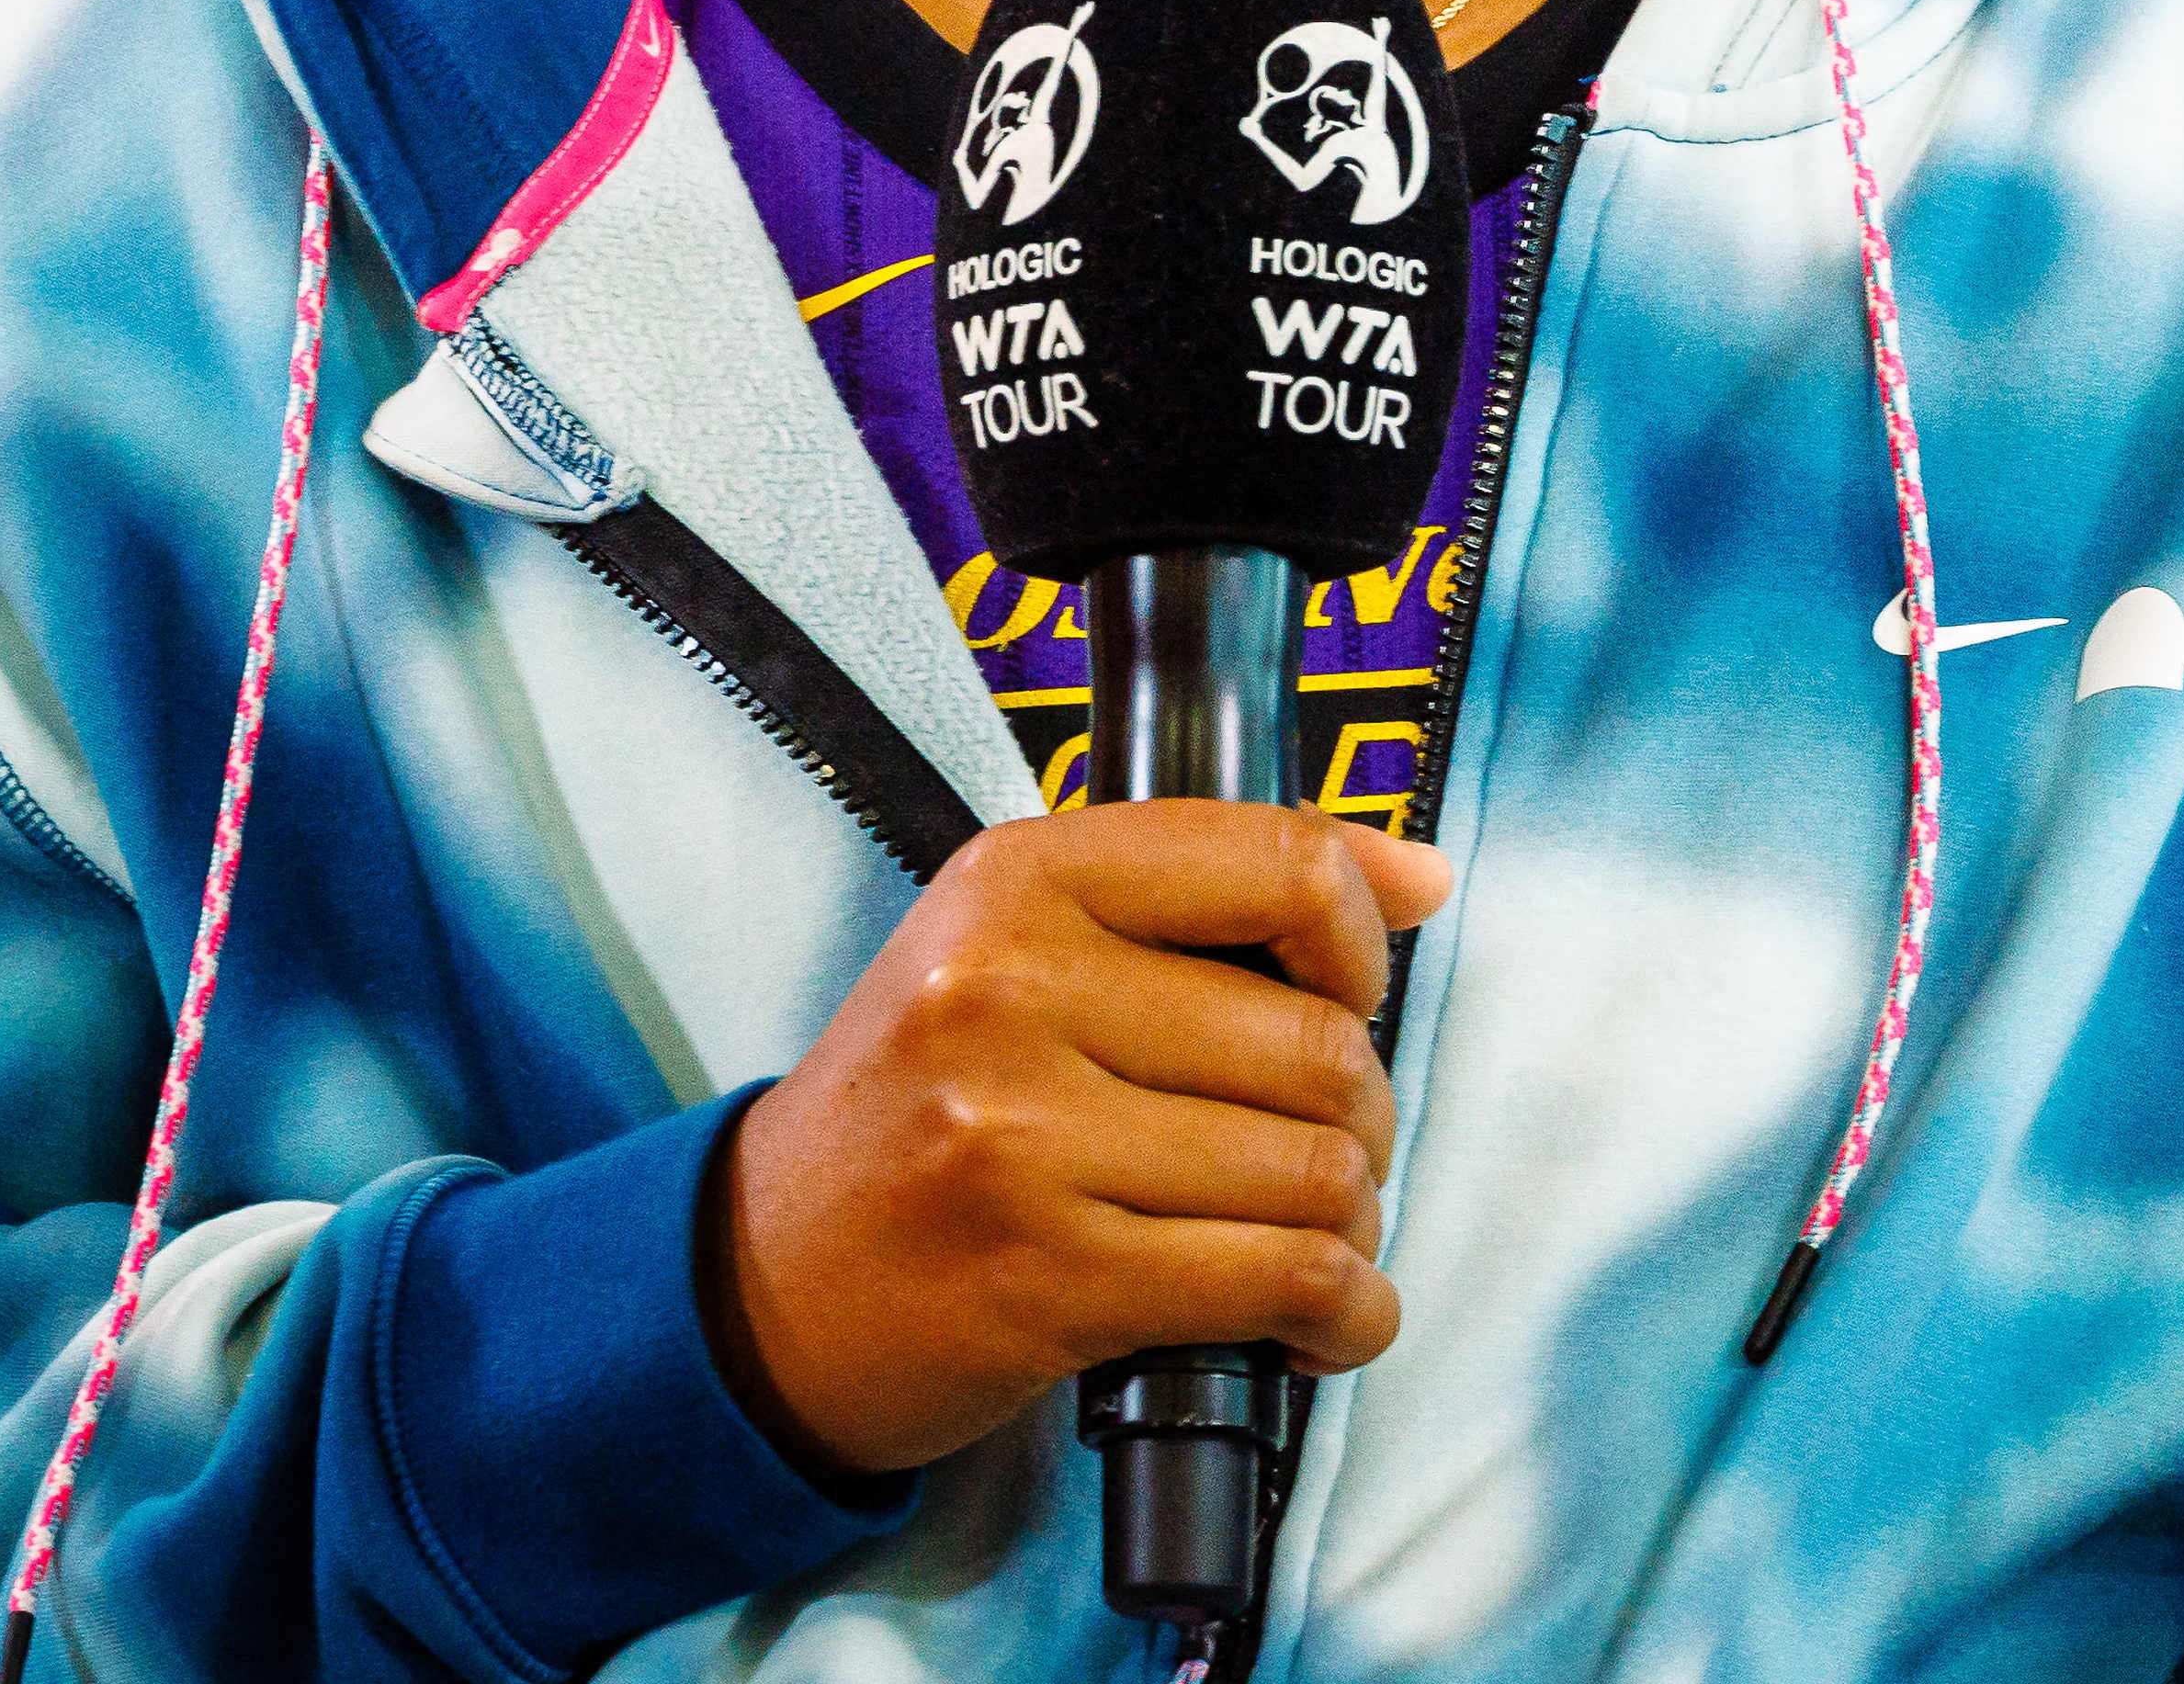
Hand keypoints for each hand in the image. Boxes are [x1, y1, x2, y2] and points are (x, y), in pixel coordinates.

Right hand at [699, 801, 1454, 1476]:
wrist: (758, 1281)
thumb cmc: (921, 1103)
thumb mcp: (1021, 947)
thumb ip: (1218, 895)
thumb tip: (1425, 876)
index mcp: (1018, 881)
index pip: (1281, 865)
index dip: (1361, 942)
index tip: (1357, 992)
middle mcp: (1010, 993)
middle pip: (1318, 1045)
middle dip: (1364, 1115)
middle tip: (1329, 1149)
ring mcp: (1022, 1139)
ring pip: (1313, 1170)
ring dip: (1353, 1219)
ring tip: (1318, 1231)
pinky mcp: (1047, 1277)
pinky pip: (1281, 1280)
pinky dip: (1346, 1309)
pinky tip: (1333, 1316)